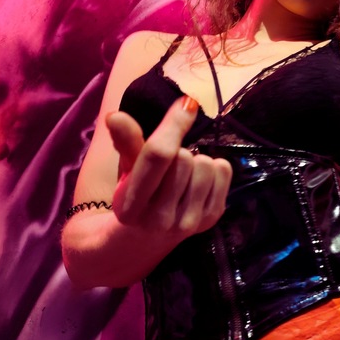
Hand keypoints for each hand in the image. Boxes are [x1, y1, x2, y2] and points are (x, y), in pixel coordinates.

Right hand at [106, 96, 231, 237]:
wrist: (146, 238)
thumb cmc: (134, 194)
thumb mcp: (125, 169)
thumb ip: (125, 143)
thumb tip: (116, 117)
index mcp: (131, 205)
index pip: (158, 155)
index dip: (173, 124)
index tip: (186, 102)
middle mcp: (160, 218)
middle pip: (185, 157)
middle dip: (178, 151)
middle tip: (169, 164)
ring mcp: (188, 222)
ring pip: (205, 164)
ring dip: (196, 160)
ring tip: (183, 174)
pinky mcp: (211, 219)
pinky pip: (224, 172)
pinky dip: (214, 168)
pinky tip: (198, 181)